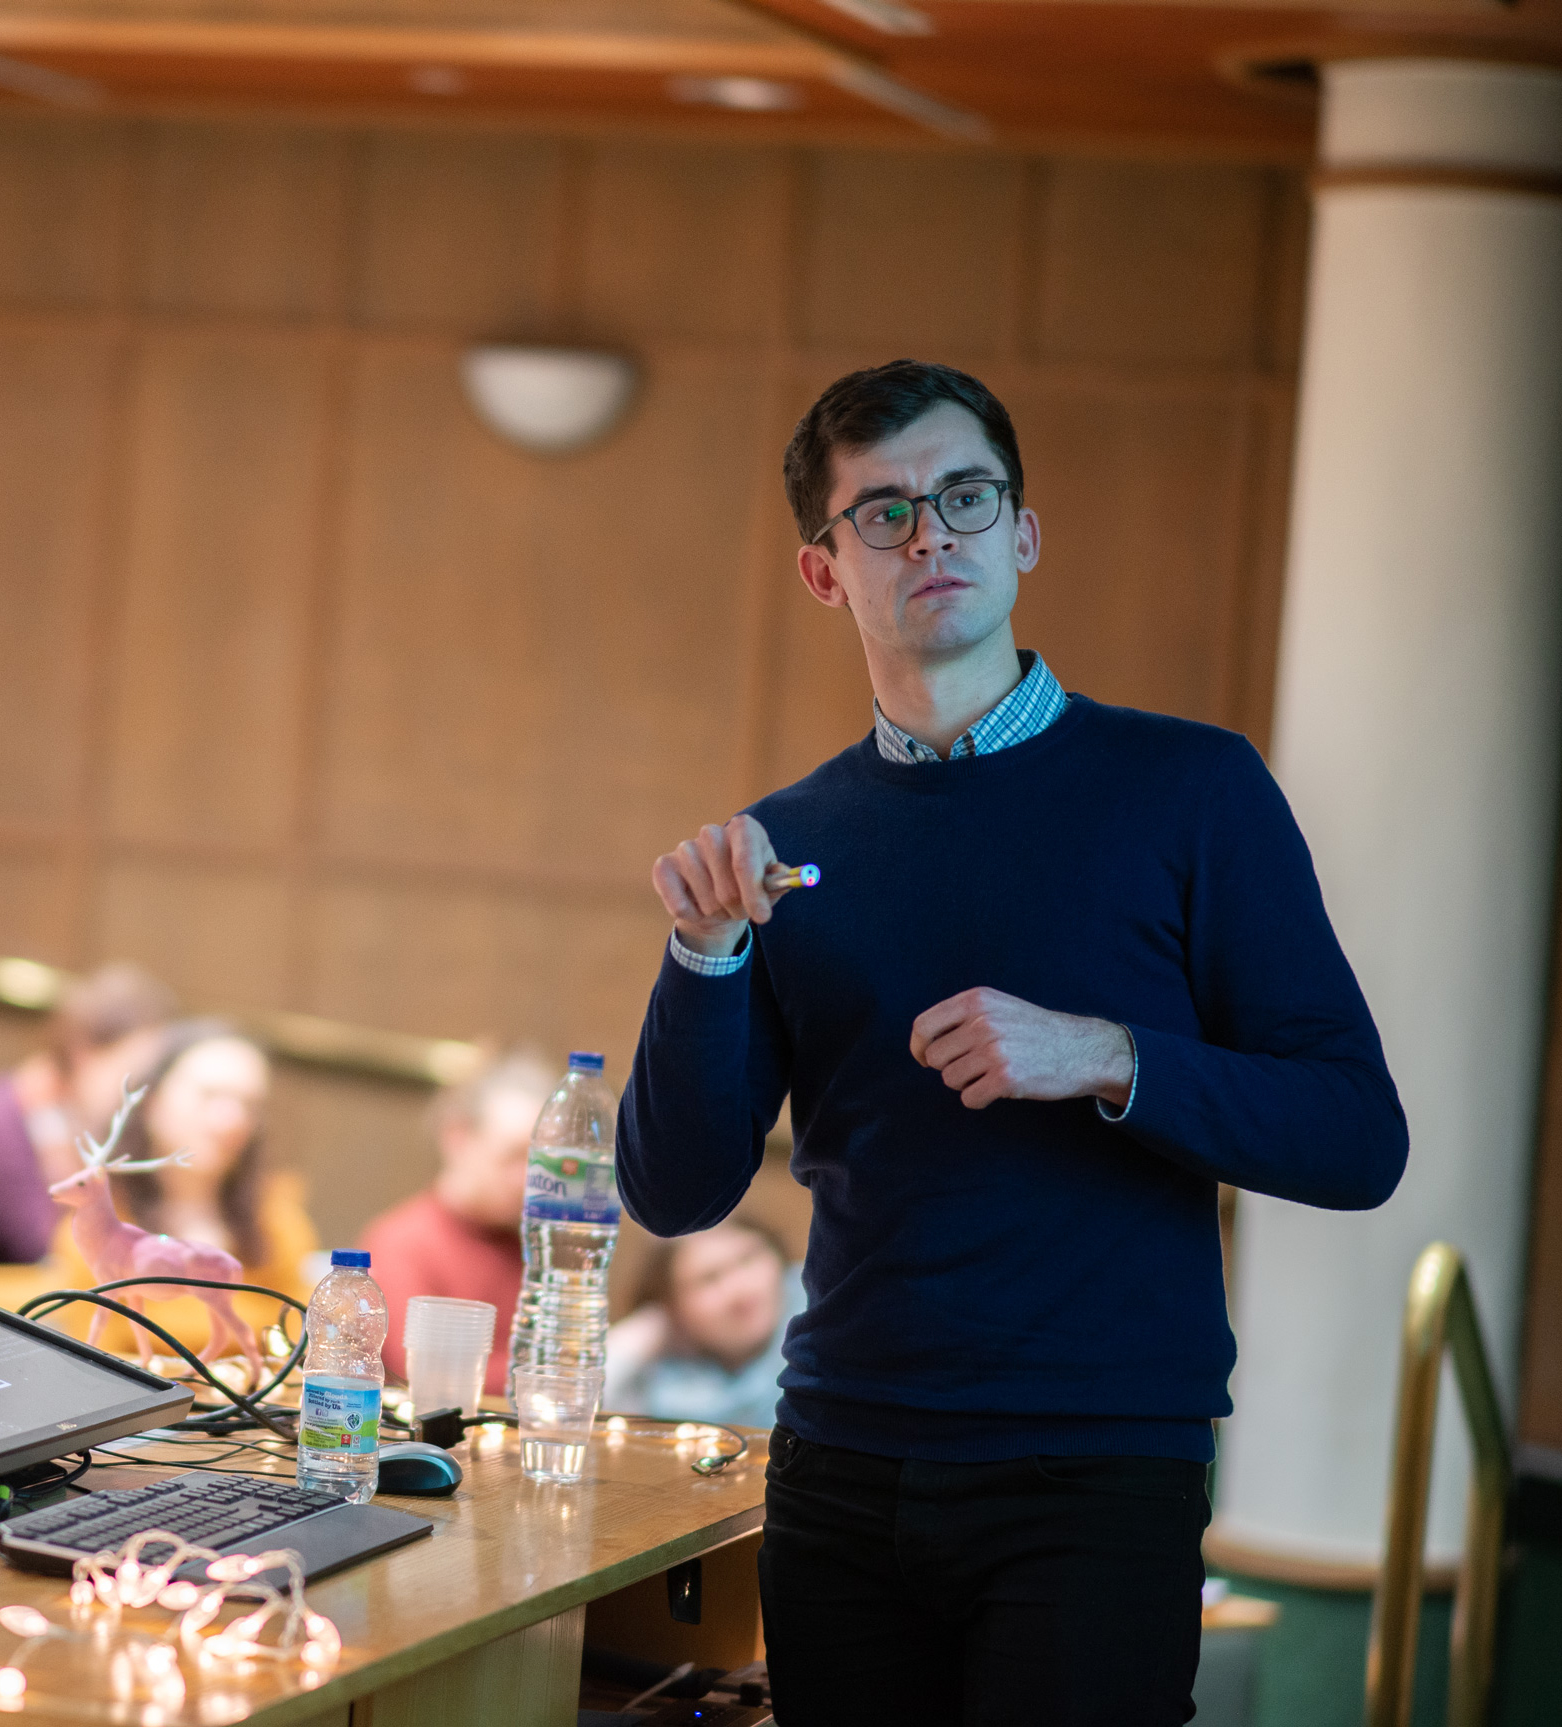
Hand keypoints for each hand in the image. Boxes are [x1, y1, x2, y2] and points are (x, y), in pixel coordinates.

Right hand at [651, 815, 795, 957]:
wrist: (717, 900)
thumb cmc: (747, 886)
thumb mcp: (769, 884)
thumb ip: (778, 881)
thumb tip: (782, 879)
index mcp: (744, 830)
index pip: (747, 859)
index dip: (754, 892)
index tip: (762, 917)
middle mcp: (713, 832)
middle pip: (727, 886)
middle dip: (738, 908)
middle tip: (740, 912)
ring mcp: (686, 848)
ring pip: (706, 898)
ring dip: (716, 912)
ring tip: (720, 907)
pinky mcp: (664, 865)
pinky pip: (677, 902)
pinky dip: (691, 914)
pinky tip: (696, 909)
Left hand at [910, 987, 1134, 1110]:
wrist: (1081, 1049)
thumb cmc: (1034, 1030)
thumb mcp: (997, 1007)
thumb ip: (961, 1017)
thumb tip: (922, 1045)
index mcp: (976, 1000)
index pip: (923, 1026)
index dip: (918, 1047)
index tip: (924, 1059)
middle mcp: (982, 1021)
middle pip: (934, 1058)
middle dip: (950, 1067)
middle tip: (976, 1066)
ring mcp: (994, 1049)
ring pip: (949, 1079)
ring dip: (967, 1083)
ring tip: (992, 1073)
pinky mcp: (1005, 1078)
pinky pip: (969, 1098)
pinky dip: (980, 1099)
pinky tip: (998, 1089)